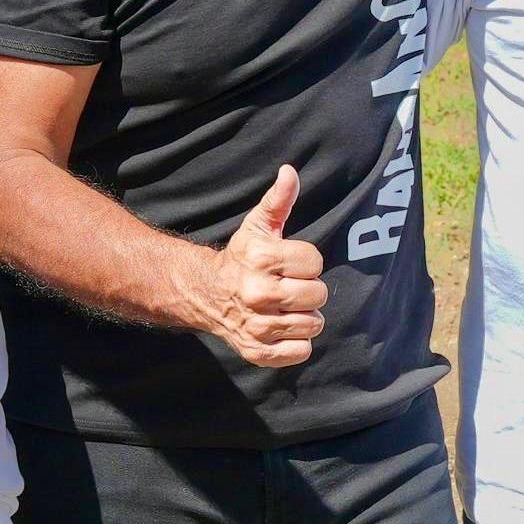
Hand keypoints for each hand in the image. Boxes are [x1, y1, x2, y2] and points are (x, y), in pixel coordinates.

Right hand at [195, 165, 326, 368]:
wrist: (206, 294)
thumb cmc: (242, 257)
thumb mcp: (258, 226)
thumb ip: (278, 200)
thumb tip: (290, 172)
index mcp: (262, 259)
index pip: (315, 262)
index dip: (307, 261)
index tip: (290, 263)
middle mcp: (258, 293)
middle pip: (317, 295)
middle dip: (308, 289)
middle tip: (289, 287)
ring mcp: (257, 326)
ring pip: (313, 324)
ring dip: (304, 316)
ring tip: (286, 307)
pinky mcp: (258, 352)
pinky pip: (301, 351)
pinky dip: (297, 343)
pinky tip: (282, 328)